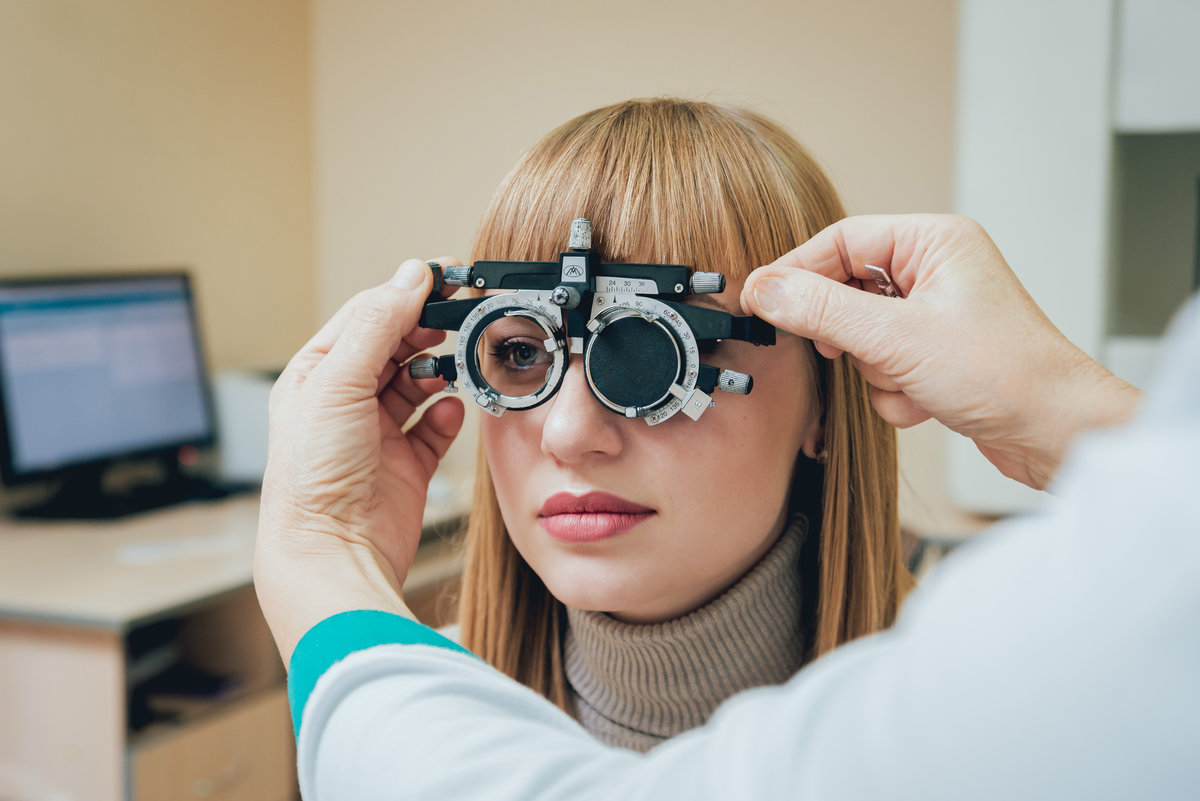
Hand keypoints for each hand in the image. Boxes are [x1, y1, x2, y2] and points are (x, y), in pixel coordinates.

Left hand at [254, 258, 464, 663]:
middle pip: (398, 345)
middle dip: (429, 328)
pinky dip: (449, 413)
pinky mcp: (407, 463)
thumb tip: (409, 276)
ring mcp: (378, 432)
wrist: (332, 551)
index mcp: (317, 374)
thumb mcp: (338, 383)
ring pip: (421, 382)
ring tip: (458, 362)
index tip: (447, 276)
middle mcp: (346, 400)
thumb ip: (379, 325)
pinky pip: (437, 425)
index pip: (368, 315)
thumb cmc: (312, 477)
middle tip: (463, 315)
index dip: (407, 291)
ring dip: (441, 370)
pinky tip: (453, 408)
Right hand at [741, 214, 1141, 489]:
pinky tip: (927, 403)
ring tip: (912, 382)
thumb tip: (764, 290)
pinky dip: (895, 391)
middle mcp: (936, 271)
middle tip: (846, 351)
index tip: (760, 300)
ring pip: (863, 335)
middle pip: (847, 290)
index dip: (797, 271)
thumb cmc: (1003, 373)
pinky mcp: (938, 356)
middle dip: (848, 334)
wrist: (1057, 433)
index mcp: (935, 241)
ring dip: (876, 370)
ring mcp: (937, 315)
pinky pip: (885, 366)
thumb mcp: (896, 338)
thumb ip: (822, 311)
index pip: (841, 240)